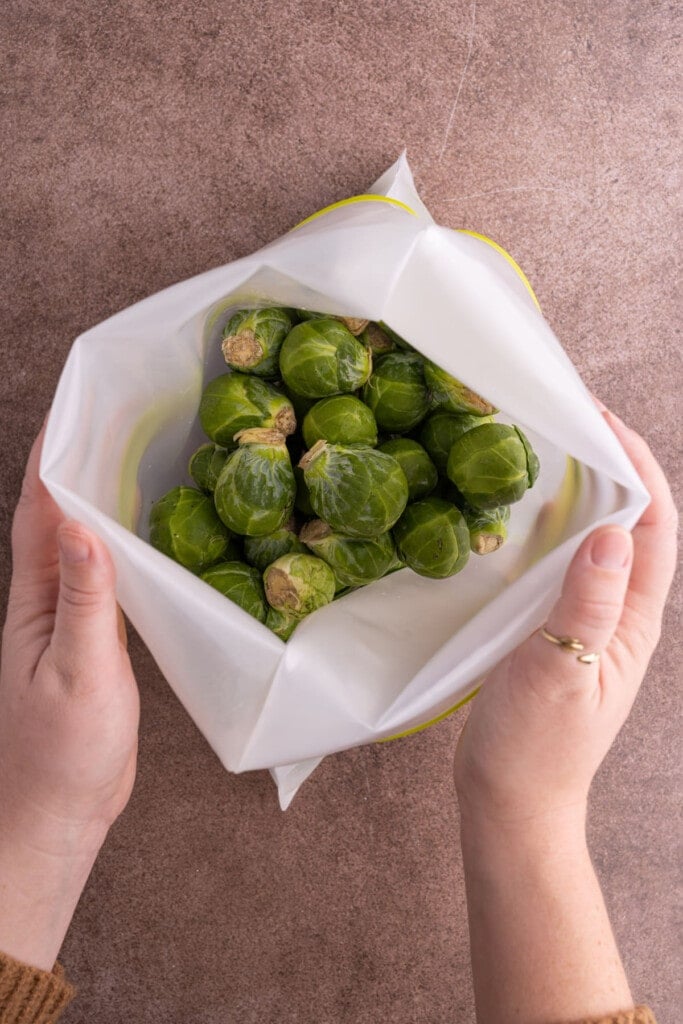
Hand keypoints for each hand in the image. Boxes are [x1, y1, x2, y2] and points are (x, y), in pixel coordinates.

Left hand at [0, 420, 138, 969]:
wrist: (60, 813)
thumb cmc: (62, 753)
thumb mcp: (78, 672)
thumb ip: (85, 601)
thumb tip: (83, 525)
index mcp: (34, 599)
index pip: (38, 509)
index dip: (51, 454)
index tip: (74, 404)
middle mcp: (45, 599)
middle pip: (55, 514)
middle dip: (75, 459)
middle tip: (113, 414)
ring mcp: (68, 619)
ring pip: (80, 541)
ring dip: (96, 495)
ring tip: (132, 455)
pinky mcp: (93, 640)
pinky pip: (104, 575)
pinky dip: (119, 542)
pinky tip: (144, 535)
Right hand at [454, 408, 676, 828]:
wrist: (514, 800)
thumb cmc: (536, 746)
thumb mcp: (560, 673)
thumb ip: (586, 606)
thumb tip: (610, 532)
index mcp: (633, 621)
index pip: (653, 528)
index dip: (638, 469)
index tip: (605, 421)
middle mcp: (620, 614)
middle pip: (634, 525)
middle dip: (616, 466)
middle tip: (577, 420)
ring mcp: (589, 623)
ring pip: (600, 541)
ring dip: (588, 492)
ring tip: (556, 451)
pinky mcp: (555, 631)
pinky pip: (565, 565)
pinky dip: (556, 529)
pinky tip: (527, 517)